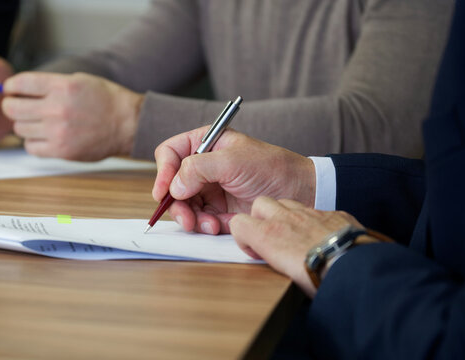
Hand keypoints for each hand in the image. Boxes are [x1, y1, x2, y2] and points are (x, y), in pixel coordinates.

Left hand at [1, 72, 143, 160]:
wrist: (127, 124)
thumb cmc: (105, 100)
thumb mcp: (78, 81)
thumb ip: (49, 84)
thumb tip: (21, 89)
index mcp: (61, 87)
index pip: (20, 83)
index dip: (10, 86)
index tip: (9, 89)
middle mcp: (57, 109)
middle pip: (13, 108)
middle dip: (10, 105)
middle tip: (15, 106)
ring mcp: (58, 132)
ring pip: (20, 129)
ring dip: (23, 124)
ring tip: (36, 122)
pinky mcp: (61, 151)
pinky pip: (30, 147)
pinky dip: (32, 142)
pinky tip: (43, 136)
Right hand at [152, 127, 315, 233]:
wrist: (301, 193)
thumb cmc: (272, 168)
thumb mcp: (233, 161)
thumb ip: (198, 168)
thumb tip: (174, 187)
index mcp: (205, 143)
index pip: (170, 153)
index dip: (163, 172)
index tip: (163, 192)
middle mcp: (204, 165)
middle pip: (172, 184)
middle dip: (176, 203)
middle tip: (186, 218)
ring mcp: (210, 188)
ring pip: (183, 205)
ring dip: (191, 218)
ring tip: (208, 225)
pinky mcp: (219, 209)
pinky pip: (200, 219)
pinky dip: (205, 226)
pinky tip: (219, 226)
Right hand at [229, 197, 373, 296]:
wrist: (355, 269)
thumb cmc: (320, 279)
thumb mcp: (284, 275)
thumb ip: (273, 259)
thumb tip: (275, 261)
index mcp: (269, 235)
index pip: (239, 223)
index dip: (243, 237)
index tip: (255, 251)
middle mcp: (286, 219)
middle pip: (260, 204)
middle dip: (261, 217)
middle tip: (272, 237)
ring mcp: (310, 213)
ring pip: (287, 202)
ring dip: (286, 215)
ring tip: (295, 235)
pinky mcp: (333, 213)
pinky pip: (316, 210)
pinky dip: (313, 220)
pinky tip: (321, 236)